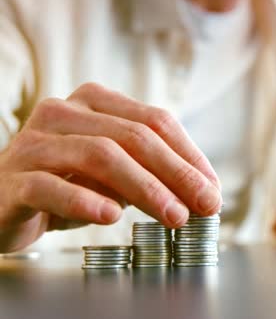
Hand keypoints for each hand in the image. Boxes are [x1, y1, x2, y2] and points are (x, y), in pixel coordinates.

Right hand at [0, 83, 221, 251]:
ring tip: (174, 216)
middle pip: (133, 136)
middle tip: (205, 204)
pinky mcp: (13, 179)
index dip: (189, 155)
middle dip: (176, 173)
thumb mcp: (115, 171)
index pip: (155, 121)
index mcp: (94, 102)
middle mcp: (63, 113)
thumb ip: (150, 170)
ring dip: (145, 188)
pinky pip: (51, 187)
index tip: (213, 188)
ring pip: (99, 156)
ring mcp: (35, 143)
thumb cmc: (68, 182)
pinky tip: (111, 216)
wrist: (1, 200)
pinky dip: (85, 200)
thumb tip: (204, 192)